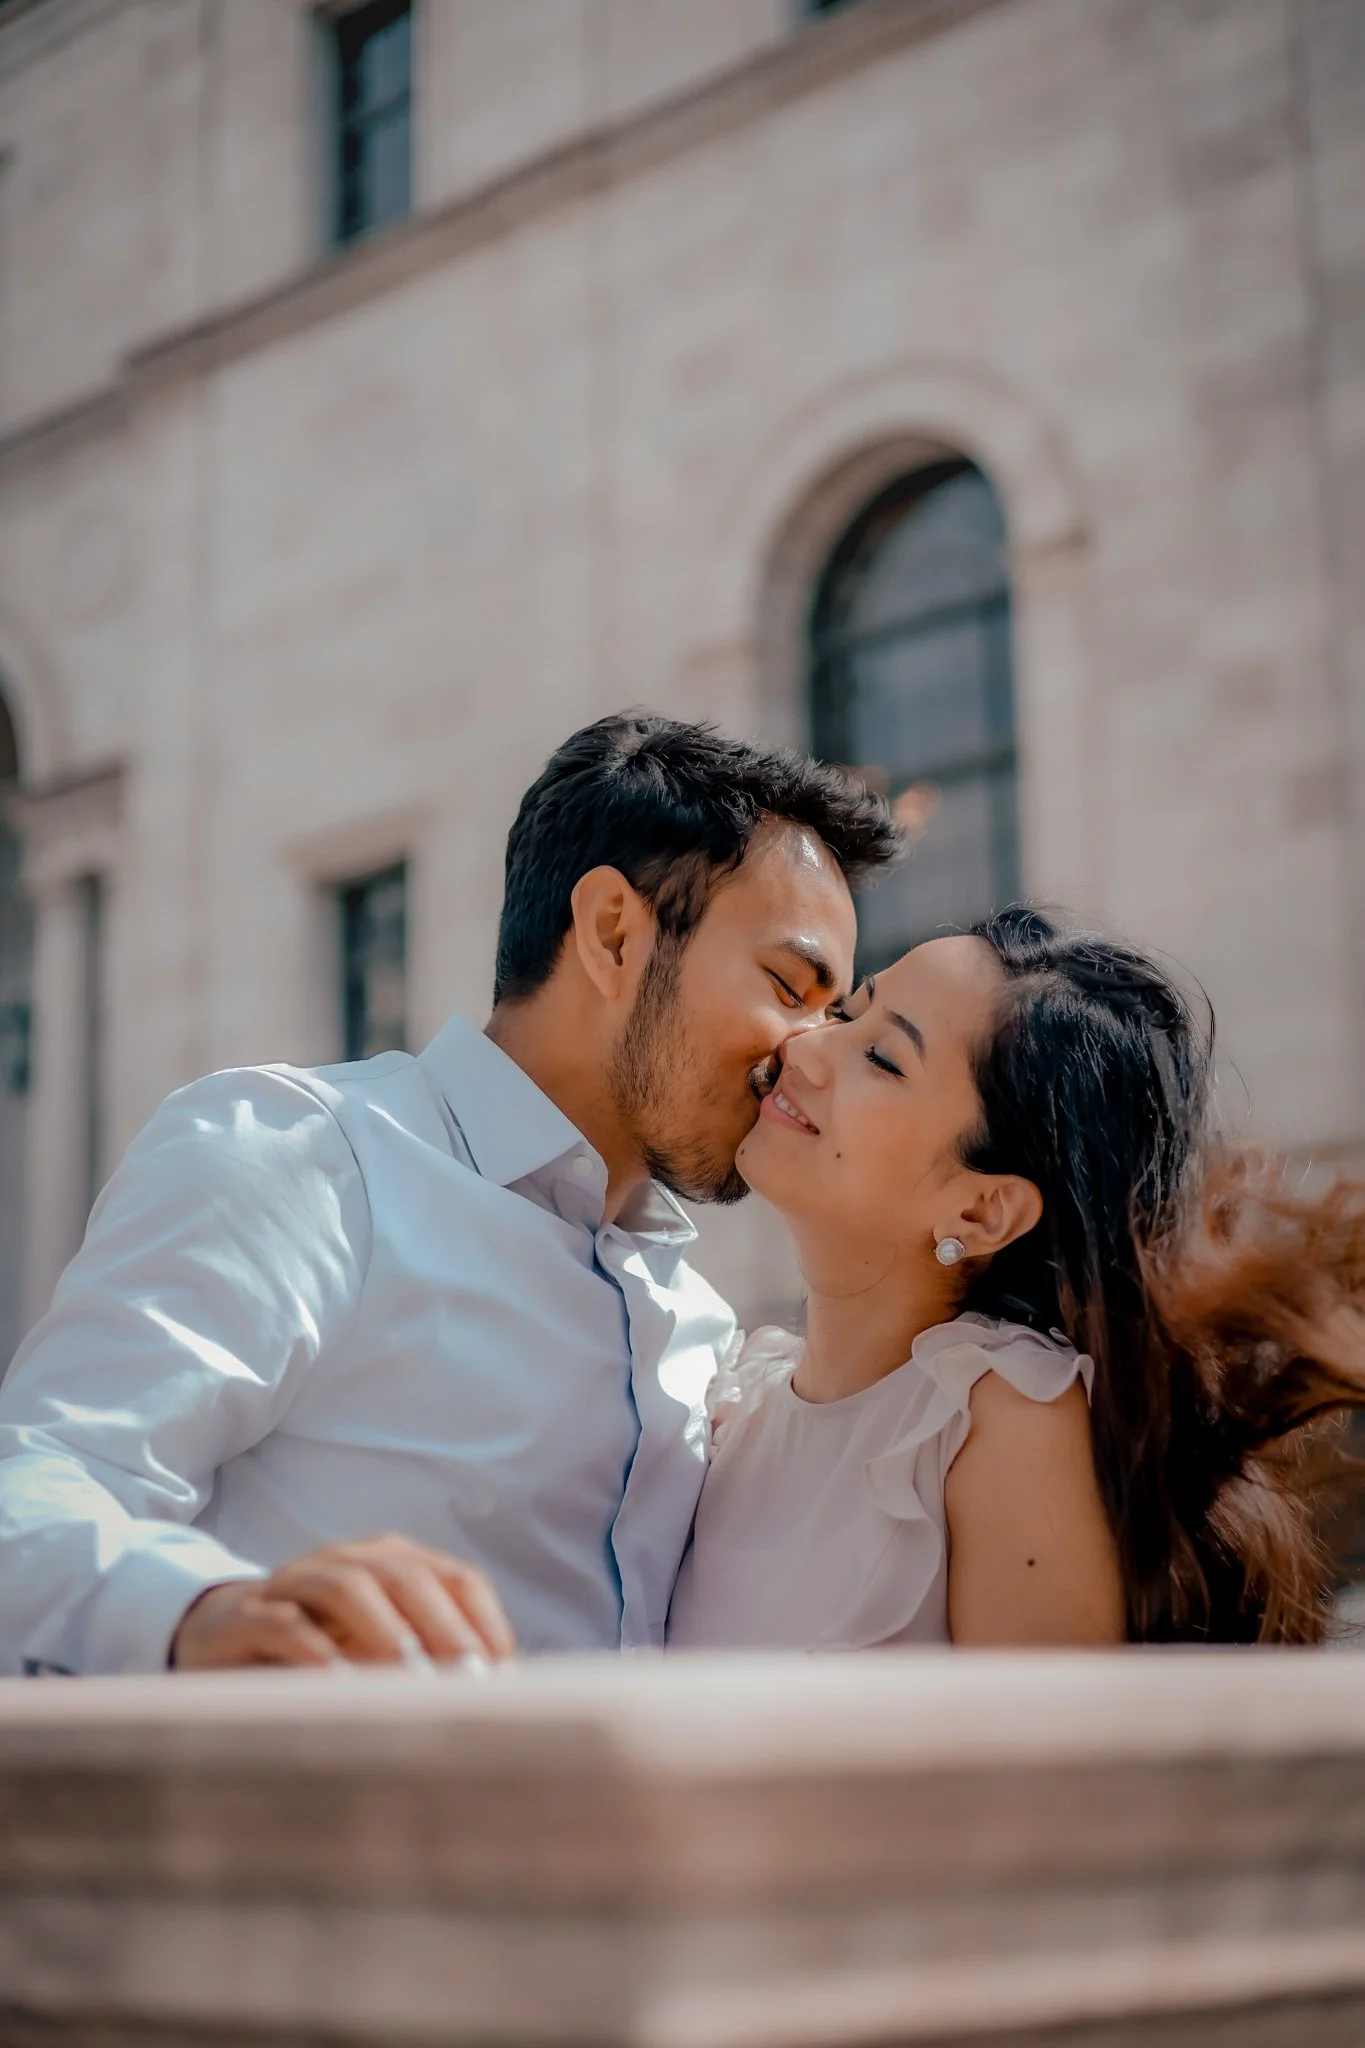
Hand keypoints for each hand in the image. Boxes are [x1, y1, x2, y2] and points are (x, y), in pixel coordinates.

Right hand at [171, 1533, 515, 1669]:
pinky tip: (338, 1681)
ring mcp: (294, 1582)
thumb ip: (433, 1664)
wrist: (220, 1637)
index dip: (485, 1619)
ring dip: (385, 1630)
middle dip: (442, 1626)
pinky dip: (315, 1649)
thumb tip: (501, 1699)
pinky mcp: (246, 1616)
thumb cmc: (321, 1651)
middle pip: (405, 1575)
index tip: (505, 1672)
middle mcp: (347, 1559)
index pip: (456, 1577)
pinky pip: (283, 1622)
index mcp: (393, 1563)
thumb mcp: (382, 1653)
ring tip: (411, 1675)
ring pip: (347, 1586)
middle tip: (468, 1678)